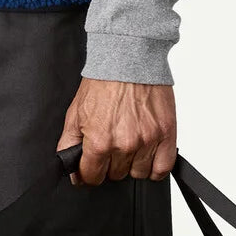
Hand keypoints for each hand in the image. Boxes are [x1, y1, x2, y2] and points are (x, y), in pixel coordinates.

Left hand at [58, 78, 176, 184]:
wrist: (129, 58)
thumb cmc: (103, 83)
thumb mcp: (75, 113)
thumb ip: (69, 146)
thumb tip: (72, 173)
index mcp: (99, 142)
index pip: (92, 177)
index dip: (90, 170)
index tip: (94, 162)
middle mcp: (124, 145)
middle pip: (116, 175)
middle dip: (111, 163)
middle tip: (113, 142)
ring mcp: (147, 141)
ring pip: (138, 174)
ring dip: (133, 164)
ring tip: (130, 143)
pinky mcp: (166, 134)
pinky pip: (162, 169)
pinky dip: (155, 167)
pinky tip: (148, 155)